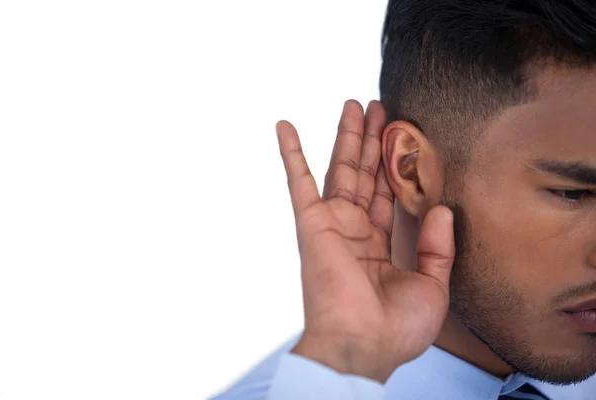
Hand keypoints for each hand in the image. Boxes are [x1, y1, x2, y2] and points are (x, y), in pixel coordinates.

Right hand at [275, 100, 454, 382]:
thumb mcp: (432, 287)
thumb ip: (437, 247)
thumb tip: (442, 208)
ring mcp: (332, 224)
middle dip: (372, 141)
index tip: (404, 138)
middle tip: (379, 108)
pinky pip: (299, 182)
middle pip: (364, 173)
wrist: (363, 346)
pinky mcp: (312, 223)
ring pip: (340, 168)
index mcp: (377, 244)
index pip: (387, 195)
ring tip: (353, 104)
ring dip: (346, 136)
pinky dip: (291, 153)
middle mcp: (353, 229)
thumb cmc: (395, 329)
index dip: (395, 166)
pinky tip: (285, 125)